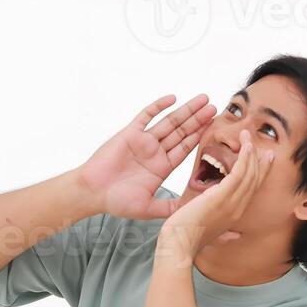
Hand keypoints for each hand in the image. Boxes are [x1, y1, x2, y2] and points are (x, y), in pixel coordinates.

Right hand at [77, 95, 215, 219]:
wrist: (91, 192)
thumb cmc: (116, 202)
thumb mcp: (149, 208)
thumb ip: (170, 207)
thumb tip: (194, 209)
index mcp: (161, 168)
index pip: (185, 149)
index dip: (200, 137)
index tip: (215, 128)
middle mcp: (155, 152)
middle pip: (182, 132)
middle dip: (198, 120)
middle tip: (215, 107)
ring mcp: (143, 141)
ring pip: (169, 121)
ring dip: (186, 110)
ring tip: (203, 99)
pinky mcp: (129, 133)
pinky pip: (145, 116)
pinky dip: (158, 106)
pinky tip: (172, 98)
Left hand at [158, 129, 273, 261]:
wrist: (179, 244)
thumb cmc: (190, 239)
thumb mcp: (212, 235)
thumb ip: (226, 234)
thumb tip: (236, 236)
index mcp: (235, 214)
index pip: (252, 190)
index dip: (260, 174)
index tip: (265, 161)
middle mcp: (238, 207)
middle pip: (255, 180)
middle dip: (261, 162)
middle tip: (265, 147)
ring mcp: (232, 202)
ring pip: (249, 173)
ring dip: (251, 153)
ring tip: (248, 137)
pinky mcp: (222, 196)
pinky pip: (240, 172)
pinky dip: (245, 158)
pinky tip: (246, 146)